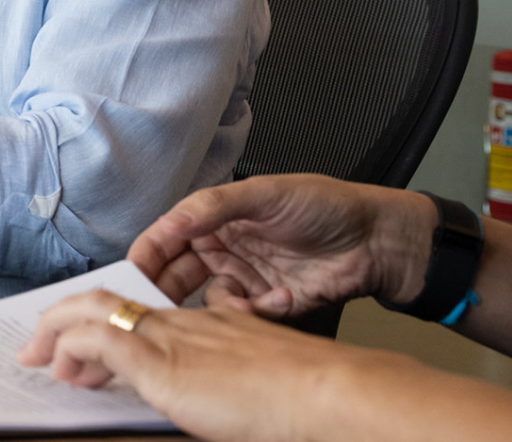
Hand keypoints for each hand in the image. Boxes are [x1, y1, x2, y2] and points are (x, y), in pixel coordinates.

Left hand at [18, 290, 385, 441]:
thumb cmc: (305, 400)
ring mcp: (171, 337)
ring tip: (39, 357)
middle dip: (62, 319)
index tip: (78, 343)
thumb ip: (223, 386)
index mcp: (206, 326)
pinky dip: (70, 347)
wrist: (330, 394)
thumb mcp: (253, 385)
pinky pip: (99, 338)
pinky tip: (63, 368)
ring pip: (92, 311)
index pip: (138, 310)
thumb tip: (213, 405)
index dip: (101, 320)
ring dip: (56, 332)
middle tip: (37, 346)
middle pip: (105, 301)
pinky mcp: (162, 360)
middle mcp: (182, 323)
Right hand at [128, 174, 434, 315]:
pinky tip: (281, 298)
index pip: (166, 238)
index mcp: (215, 219)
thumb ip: (213, 206)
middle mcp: (225, 249)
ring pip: (209, 302)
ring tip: (243, 300)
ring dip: (222, 304)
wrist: (379, 240)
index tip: (132, 273)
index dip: (146, 255)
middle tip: (158, 304)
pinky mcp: (270, 304)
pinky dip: (258, 312)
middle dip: (168, 290)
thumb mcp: (266, 193)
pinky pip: (246, 318)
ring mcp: (247, 278)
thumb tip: (172, 218)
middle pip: (177, 275)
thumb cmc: (327, 205)